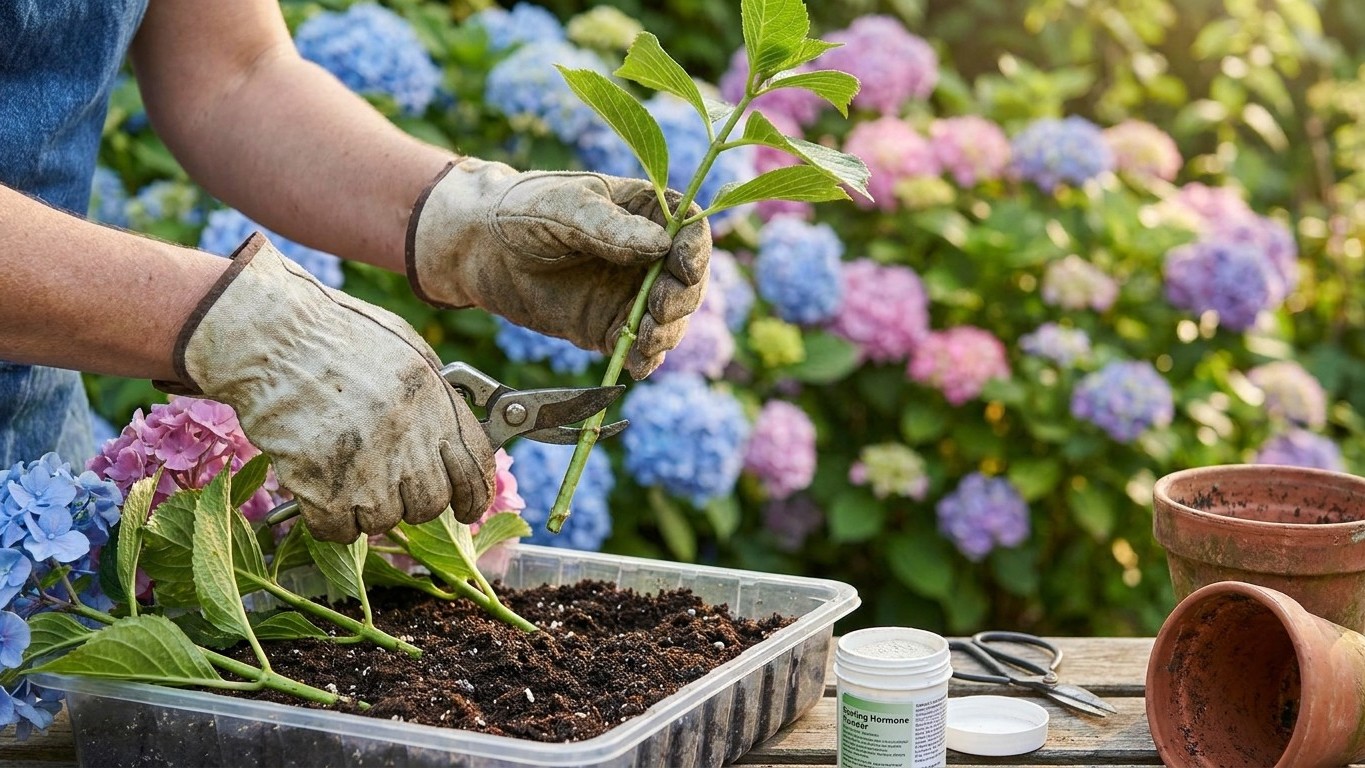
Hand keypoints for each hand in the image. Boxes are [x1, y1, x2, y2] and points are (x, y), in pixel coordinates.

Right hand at [167, 234, 493, 541]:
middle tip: (389, 483)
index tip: (466, 509)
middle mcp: (410, 440)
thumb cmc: (334, 331)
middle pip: (430, 503)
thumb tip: (452, 428)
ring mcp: (369, 469)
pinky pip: (340, 531)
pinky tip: (320, 493)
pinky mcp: (323, 490)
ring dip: (368, 508)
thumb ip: (436, 395)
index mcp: (436, 404)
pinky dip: (331, 521)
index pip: (475, 469)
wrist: (271, 337)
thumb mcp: (407, 349)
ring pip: (385, 521)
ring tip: (346, 474)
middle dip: (414, 500)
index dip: (474, 496)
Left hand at [405, 158, 710, 378]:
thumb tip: (660, 244)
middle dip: (682, 299)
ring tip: (647, 341)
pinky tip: (638, 364)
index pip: (689, 230)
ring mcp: (630, 293)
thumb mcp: (562, 207)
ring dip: (667, 334)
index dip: (695, 251)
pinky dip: (646, 359)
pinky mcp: (609, 327)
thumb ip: (609, 226)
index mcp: (645, 210)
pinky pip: (640, 347)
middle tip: (659, 310)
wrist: (475, 248)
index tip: (684, 268)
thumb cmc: (518, 210)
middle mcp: (647, 254)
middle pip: (689, 281)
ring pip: (671, 319)